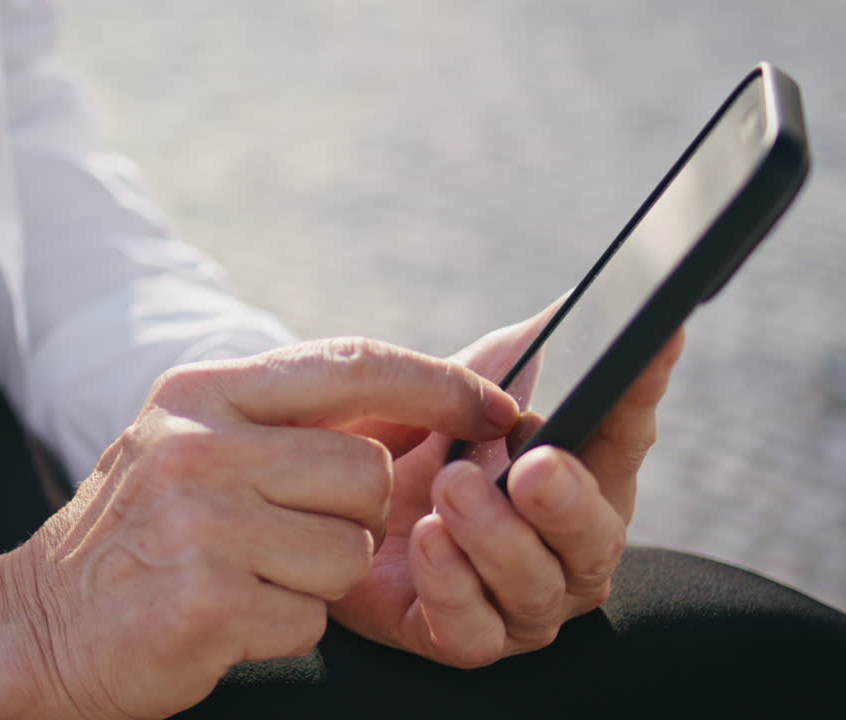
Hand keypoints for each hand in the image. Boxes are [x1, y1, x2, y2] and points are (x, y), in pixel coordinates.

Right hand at [4, 338, 520, 718]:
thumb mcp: (191, 446)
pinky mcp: (207, 602)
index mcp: (203, 393)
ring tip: (248, 576)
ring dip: (319, 577)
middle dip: (355, 516)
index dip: (439, 384)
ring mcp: (202, 525)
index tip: (496, 407)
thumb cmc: (132, 534)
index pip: (352, 364)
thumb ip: (288, 421)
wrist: (36, 625)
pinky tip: (227, 615)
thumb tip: (423, 405)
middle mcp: (200, 447)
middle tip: (295, 535)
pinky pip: (311, 616)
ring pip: (350, 551)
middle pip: (366, 473)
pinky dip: (285, 624)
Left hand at [329, 305, 684, 667]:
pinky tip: (427, 541)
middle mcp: (561, 548)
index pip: (624, 435)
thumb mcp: (471, 378)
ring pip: (536, 591)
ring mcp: (513, 600)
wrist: (326, 486)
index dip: (638, 394)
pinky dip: (453, 587)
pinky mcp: (452, 634)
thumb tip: (594, 300)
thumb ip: (537, 345)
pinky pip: (471, 633)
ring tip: (451, 490)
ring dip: (497, 539)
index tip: (650, 342)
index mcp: (578, 475)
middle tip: (533, 466)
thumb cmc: (419, 434)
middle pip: (596, 539)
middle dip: (566, 503)